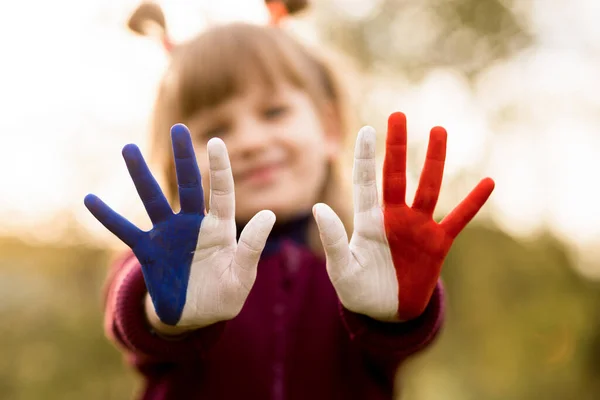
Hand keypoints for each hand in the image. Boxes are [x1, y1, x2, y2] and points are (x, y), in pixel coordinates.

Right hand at [84, 124, 275, 328]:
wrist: (195, 317)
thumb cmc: (224, 296)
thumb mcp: (242, 277)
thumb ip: (252, 248)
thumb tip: (268, 215)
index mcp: (220, 229)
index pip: (222, 193)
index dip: (220, 169)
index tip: (217, 142)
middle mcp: (193, 224)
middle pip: (188, 185)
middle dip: (184, 157)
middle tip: (178, 128)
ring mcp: (169, 235)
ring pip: (153, 200)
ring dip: (141, 176)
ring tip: (129, 149)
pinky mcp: (149, 251)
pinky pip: (125, 231)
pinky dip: (108, 217)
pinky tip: (90, 199)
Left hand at [313, 112, 494, 321]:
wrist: (384, 312)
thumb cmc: (357, 289)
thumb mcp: (341, 269)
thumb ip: (333, 240)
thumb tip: (318, 207)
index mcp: (367, 221)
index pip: (365, 182)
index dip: (365, 156)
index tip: (366, 129)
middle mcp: (393, 217)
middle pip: (395, 175)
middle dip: (396, 146)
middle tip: (398, 115)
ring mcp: (417, 228)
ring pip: (428, 188)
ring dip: (433, 161)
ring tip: (438, 130)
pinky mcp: (437, 244)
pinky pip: (459, 219)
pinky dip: (473, 202)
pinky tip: (488, 182)